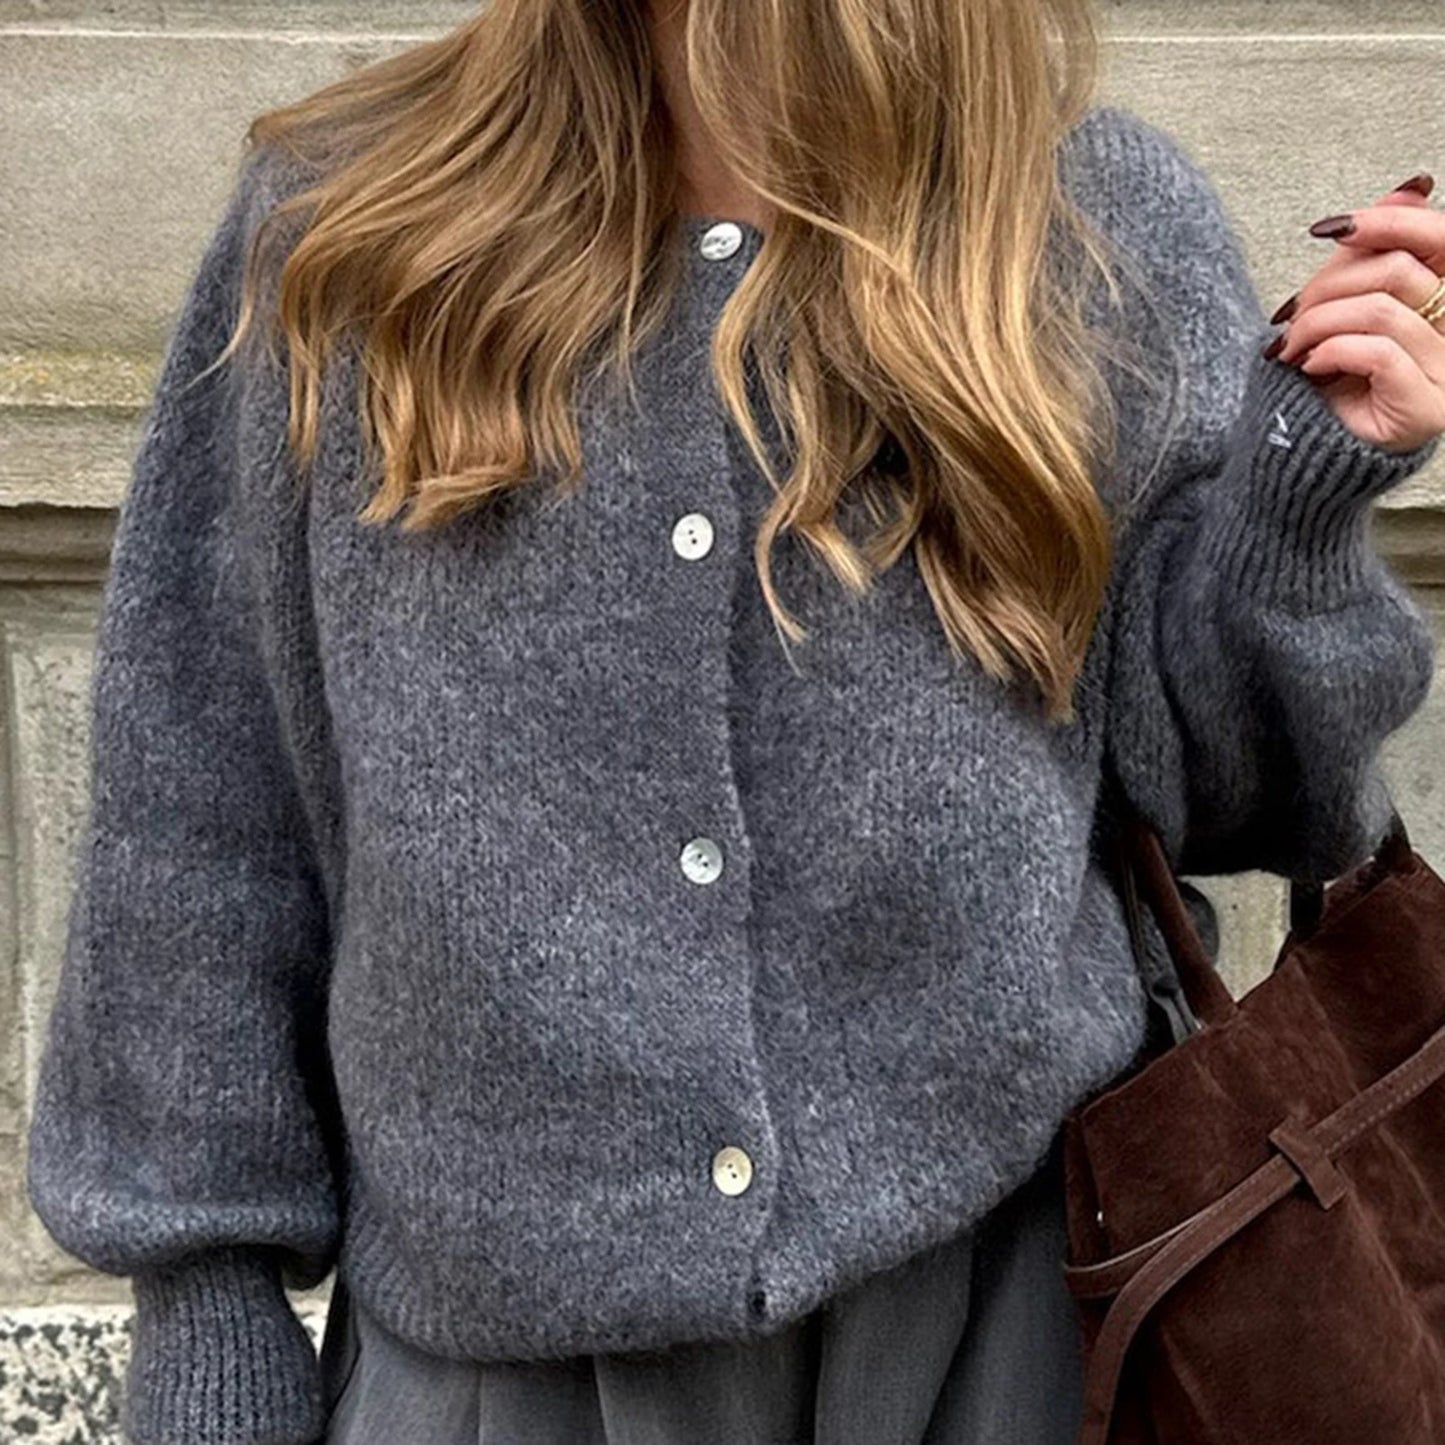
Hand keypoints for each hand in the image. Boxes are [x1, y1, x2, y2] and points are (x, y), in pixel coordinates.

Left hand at [1264, 175, 1444, 454]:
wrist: (1306, 452)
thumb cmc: (1327, 375)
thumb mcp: (1344, 303)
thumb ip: (1374, 252)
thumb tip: (1414, 184)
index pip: (1442, 239)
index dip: (1390, 221)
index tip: (1330, 229)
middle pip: (1401, 269)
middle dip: (1329, 283)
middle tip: (1291, 312)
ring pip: (1383, 309)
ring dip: (1317, 323)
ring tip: (1291, 347)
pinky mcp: (1427, 407)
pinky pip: (1379, 351)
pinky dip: (1330, 351)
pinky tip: (1309, 366)